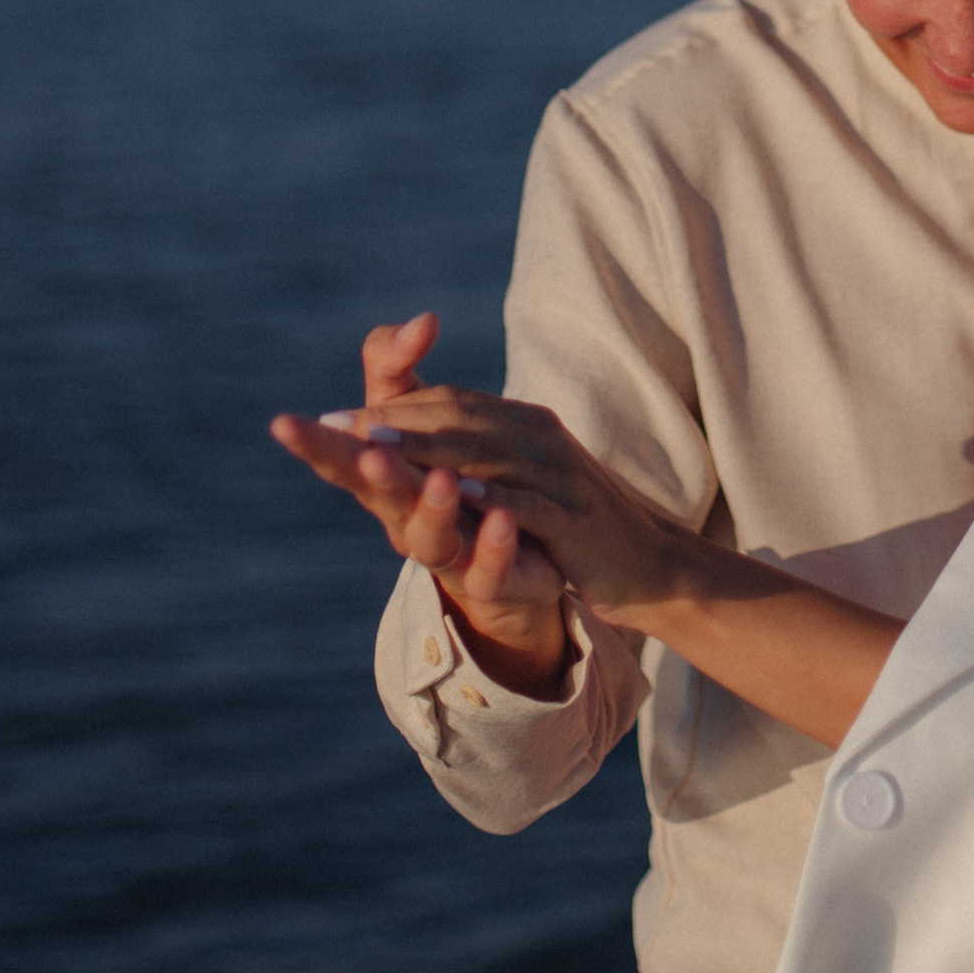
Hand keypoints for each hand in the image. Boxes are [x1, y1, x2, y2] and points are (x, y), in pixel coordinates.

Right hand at [270, 314, 572, 697]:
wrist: (517, 548)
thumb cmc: (446, 469)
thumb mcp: (414, 410)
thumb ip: (398, 363)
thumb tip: (424, 320)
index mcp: (380, 476)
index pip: (345, 455)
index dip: (318, 442)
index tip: (284, 423)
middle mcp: (404, 518)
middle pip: (382, 497)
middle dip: (372, 473)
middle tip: (368, 451)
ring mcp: (447, 553)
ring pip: (431, 538)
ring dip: (433, 507)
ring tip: (442, 478)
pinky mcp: (493, 580)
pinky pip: (489, 569)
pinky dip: (492, 545)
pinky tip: (502, 519)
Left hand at [311, 381, 905, 748]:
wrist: (654, 568)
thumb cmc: (576, 528)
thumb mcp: (518, 488)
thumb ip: (466, 460)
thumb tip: (396, 444)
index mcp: (517, 426)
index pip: (441, 404)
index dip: (382, 409)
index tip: (320, 422)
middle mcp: (535, 437)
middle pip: (449, 417)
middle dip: (384, 421)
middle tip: (323, 428)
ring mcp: (557, 474)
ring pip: (481, 452)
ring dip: (423, 450)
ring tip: (369, 451)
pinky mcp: (575, 518)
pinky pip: (525, 502)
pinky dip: (485, 497)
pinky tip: (446, 500)